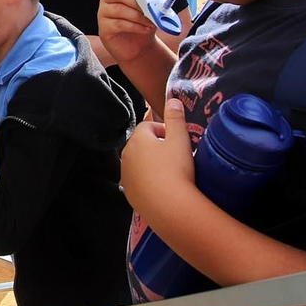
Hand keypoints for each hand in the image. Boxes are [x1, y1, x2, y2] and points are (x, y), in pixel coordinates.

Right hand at [98, 0, 164, 63]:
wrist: (141, 46)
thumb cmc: (145, 21)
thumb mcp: (155, 5)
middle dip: (138, 1)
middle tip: (152, 9)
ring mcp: (103, 13)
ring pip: (119, 9)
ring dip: (138, 16)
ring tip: (151, 22)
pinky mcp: (104, 28)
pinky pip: (119, 23)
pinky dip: (135, 26)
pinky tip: (145, 29)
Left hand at [121, 98, 197, 227]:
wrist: (169, 206)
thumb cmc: (176, 168)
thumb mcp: (180, 138)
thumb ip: (176, 117)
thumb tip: (173, 99)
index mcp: (137, 139)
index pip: (148, 126)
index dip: (164, 130)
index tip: (178, 140)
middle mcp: (126, 155)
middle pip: (142, 145)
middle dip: (157, 147)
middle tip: (177, 156)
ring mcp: (125, 175)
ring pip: (139, 164)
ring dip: (152, 164)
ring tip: (171, 173)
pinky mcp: (129, 193)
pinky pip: (139, 181)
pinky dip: (149, 181)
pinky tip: (163, 187)